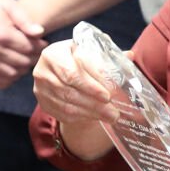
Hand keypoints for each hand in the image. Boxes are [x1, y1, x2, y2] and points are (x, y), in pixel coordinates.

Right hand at [0, 0, 45, 88]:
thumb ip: (24, 20)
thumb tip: (40, 32)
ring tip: (24, 59)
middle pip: (22, 63)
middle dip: (32, 58)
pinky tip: (10, 70)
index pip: (29, 48)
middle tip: (35, 52)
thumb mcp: (8, 5)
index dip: (39, 46)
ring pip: (10, 74)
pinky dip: (5, 80)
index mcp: (2, 35)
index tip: (42, 42)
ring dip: (21, 69)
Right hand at [32, 42, 115, 159]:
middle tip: (114, 111)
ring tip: (110, 116)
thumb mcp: (90, 53)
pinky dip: (81, 117)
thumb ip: (108, 56)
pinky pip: (62, 114)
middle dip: (94, 103)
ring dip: (90, 112)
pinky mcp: (43, 103)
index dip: (91, 85)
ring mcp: (40, 88)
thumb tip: (129, 56)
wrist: (61, 70)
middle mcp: (43, 71)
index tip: (108, 95)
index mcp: (54, 53)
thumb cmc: (79, 59)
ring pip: (66, 105)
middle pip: (69, 91)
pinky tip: (96, 117)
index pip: (72, 72)